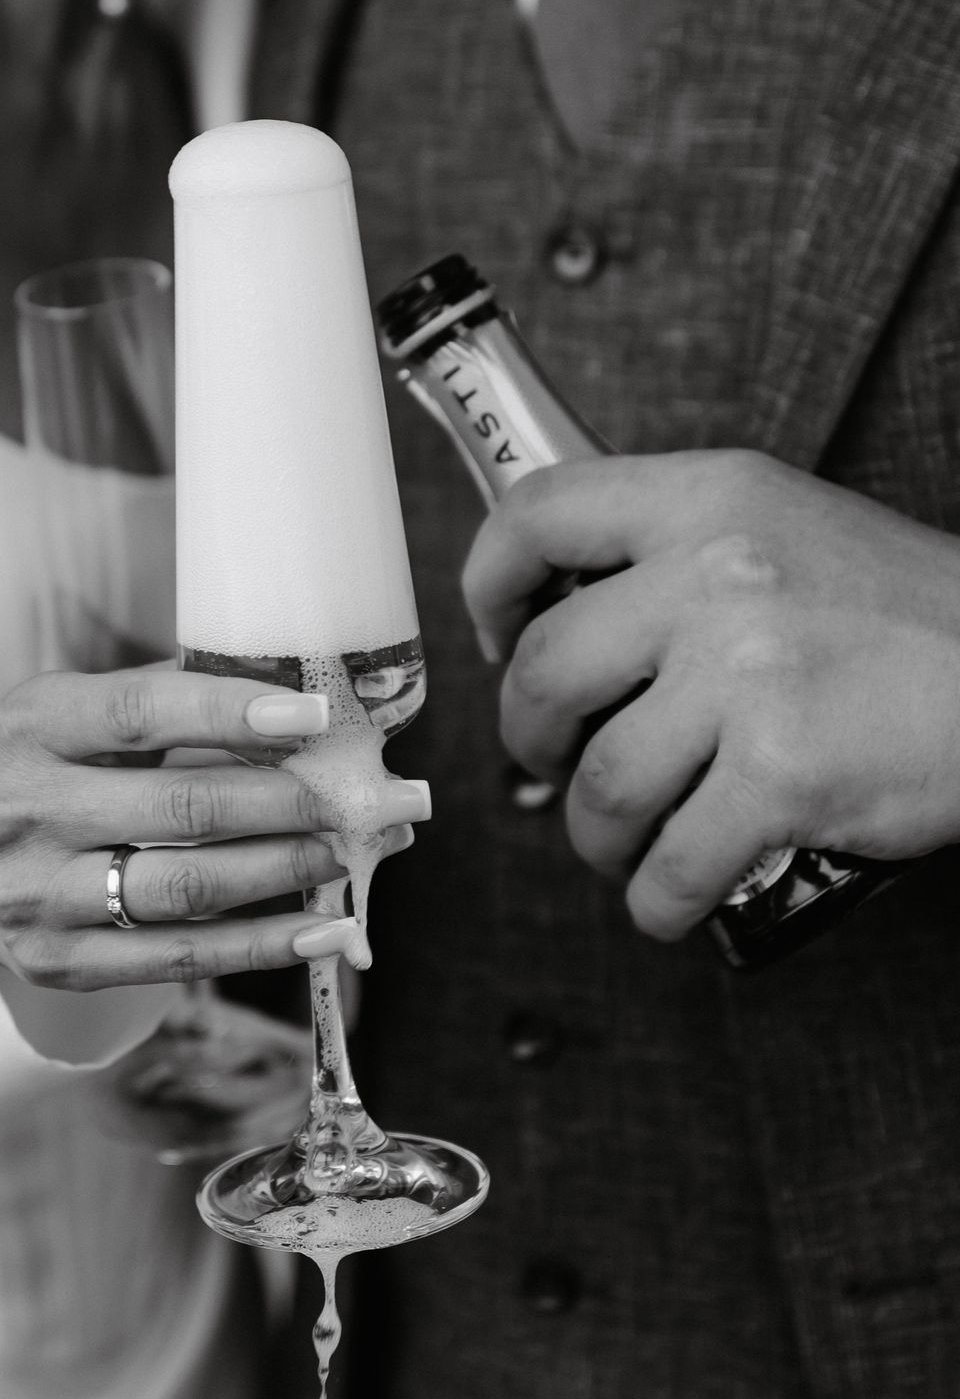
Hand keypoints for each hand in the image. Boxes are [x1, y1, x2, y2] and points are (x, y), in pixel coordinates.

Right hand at [0, 660, 424, 989]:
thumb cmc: (34, 764)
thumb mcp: (70, 709)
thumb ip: (167, 698)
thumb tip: (294, 696)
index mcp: (32, 725)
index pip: (146, 711)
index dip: (234, 712)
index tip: (312, 717)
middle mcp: (25, 810)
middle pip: (180, 806)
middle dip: (284, 802)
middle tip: (351, 798)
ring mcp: (37, 895)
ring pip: (184, 887)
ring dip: (282, 871)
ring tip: (343, 853)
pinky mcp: (57, 962)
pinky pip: (175, 958)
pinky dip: (259, 946)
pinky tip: (321, 932)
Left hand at [462, 450, 959, 939]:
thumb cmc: (908, 616)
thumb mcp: (787, 526)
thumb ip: (679, 550)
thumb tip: (560, 614)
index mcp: (710, 498)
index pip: (539, 512)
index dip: (489, 582)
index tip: (499, 635)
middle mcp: (718, 576)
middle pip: (545, 670)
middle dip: (530, 738)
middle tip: (555, 760)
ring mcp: (748, 676)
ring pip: (601, 784)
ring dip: (596, 833)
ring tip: (622, 839)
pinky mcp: (784, 775)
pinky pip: (673, 864)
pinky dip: (657, 900)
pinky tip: (672, 896)